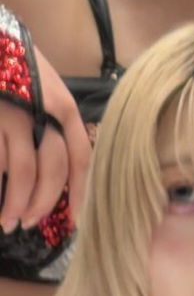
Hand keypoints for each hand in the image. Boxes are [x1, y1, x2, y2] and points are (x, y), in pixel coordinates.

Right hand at [0, 47, 91, 232]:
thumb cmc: (14, 72)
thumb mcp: (43, 95)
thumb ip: (53, 129)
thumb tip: (56, 179)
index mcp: (64, 109)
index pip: (81, 157)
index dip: (82, 191)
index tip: (76, 218)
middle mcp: (44, 113)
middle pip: (54, 170)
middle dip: (44, 203)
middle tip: (30, 224)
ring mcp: (13, 115)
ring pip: (24, 171)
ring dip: (16, 203)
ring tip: (8, 222)